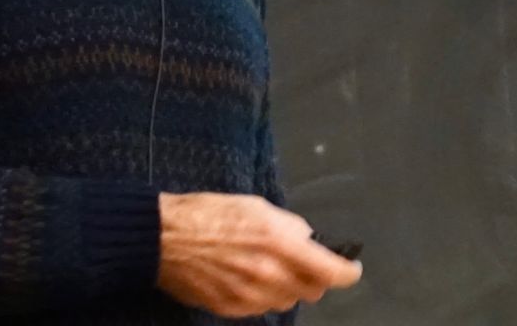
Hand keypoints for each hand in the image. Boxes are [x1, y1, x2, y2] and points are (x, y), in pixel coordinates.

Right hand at [157, 192, 362, 316]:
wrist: (165, 238)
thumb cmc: (209, 213)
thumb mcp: (257, 206)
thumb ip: (288, 226)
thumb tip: (306, 240)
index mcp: (279, 244)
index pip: (330, 271)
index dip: (347, 272)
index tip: (351, 268)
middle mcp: (269, 275)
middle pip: (313, 291)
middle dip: (315, 277)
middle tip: (304, 261)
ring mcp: (250, 297)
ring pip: (288, 301)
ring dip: (289, 287)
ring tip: (270, 265)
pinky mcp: (232, 309)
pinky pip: (262, 308)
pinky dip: (265, 295)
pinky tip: (250, 277)